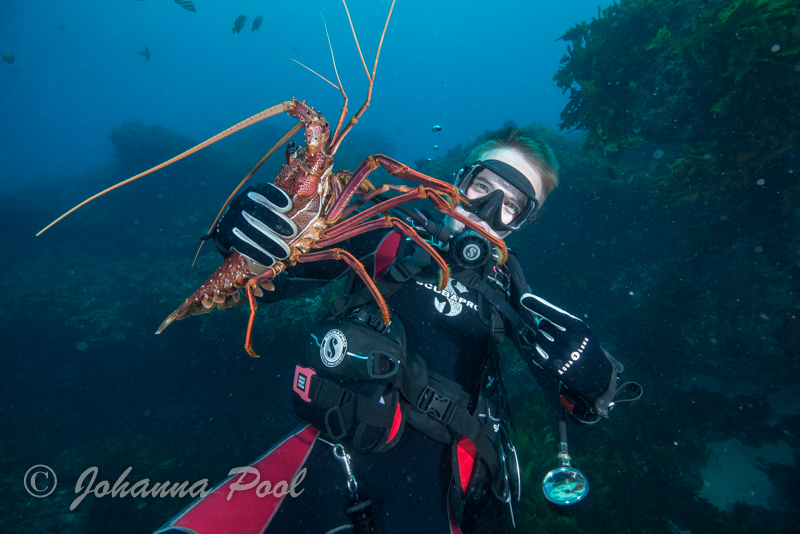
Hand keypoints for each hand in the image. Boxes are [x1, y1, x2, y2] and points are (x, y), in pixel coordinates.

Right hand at [214, 183, 296, 266]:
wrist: (232, 230)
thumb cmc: (261, 220)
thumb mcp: (271, 209)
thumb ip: (287, 208)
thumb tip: (310, 198)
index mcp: (254, 193)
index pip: (264, 190)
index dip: (275, 197)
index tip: (288, 206)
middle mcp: (241, 202)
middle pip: (257, 210)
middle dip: (276, 222)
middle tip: (293, 233)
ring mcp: (231, 217)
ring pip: (248, 229)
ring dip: (268, 242)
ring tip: (284, 253)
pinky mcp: (224, 233)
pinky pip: (240, 244)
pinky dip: (256, 253)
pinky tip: (269, 260)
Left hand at [519, 293, 614, 419]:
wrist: (596, 373)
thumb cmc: (584, 344)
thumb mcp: (580, 329)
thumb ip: (560, 320)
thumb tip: (536, 317)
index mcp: (579, 328)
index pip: (554, 313)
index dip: (537, 305)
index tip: (524, 299)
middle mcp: (571, 341)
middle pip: (542, 325)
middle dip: (545, 327)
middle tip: (555, 334)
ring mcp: (562, 356)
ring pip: (538, 339)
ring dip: (542, 340)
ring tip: (556, 346)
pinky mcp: (555, 369)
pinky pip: (535, 354)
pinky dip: (539, 353)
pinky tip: (551, 356)